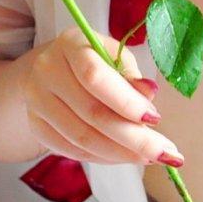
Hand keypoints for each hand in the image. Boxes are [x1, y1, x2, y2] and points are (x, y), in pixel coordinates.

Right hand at [20, 27, 182, 166]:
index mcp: (70, 43)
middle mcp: (47, 70)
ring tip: (150, 157)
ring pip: (82, 137)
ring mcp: (36, 100)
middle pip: (92, 113)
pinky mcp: (36, 126)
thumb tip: (149, 94)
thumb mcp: (114, 56)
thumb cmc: (93, 60)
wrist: (48, 69)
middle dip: (134, 138)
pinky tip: (125, 157)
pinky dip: (102, 157)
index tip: (156, 119)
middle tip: (166, 153)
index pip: (95, 77)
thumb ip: (131, 75)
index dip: (127, 102)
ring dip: (121, 153)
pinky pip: (72, 150)